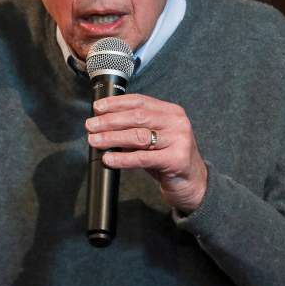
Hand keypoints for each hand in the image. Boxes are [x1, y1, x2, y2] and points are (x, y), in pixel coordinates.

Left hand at [85, 93, 207, 214]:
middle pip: (137, 117)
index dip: (116, 103)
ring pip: (138, 136)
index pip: (140, 101)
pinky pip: (143, 158)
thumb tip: (103, 123)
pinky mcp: (176, 160)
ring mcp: (179, 140)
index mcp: (171, 111)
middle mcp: (177, 122)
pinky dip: (122, 158)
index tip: (97, 108)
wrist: (193, 183)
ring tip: (94, 141)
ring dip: (112, 138)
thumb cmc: (169, 158)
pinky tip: (109, 158)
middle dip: (110, 121)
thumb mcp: (155, 138)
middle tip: (91, 126)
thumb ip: (136, 128)